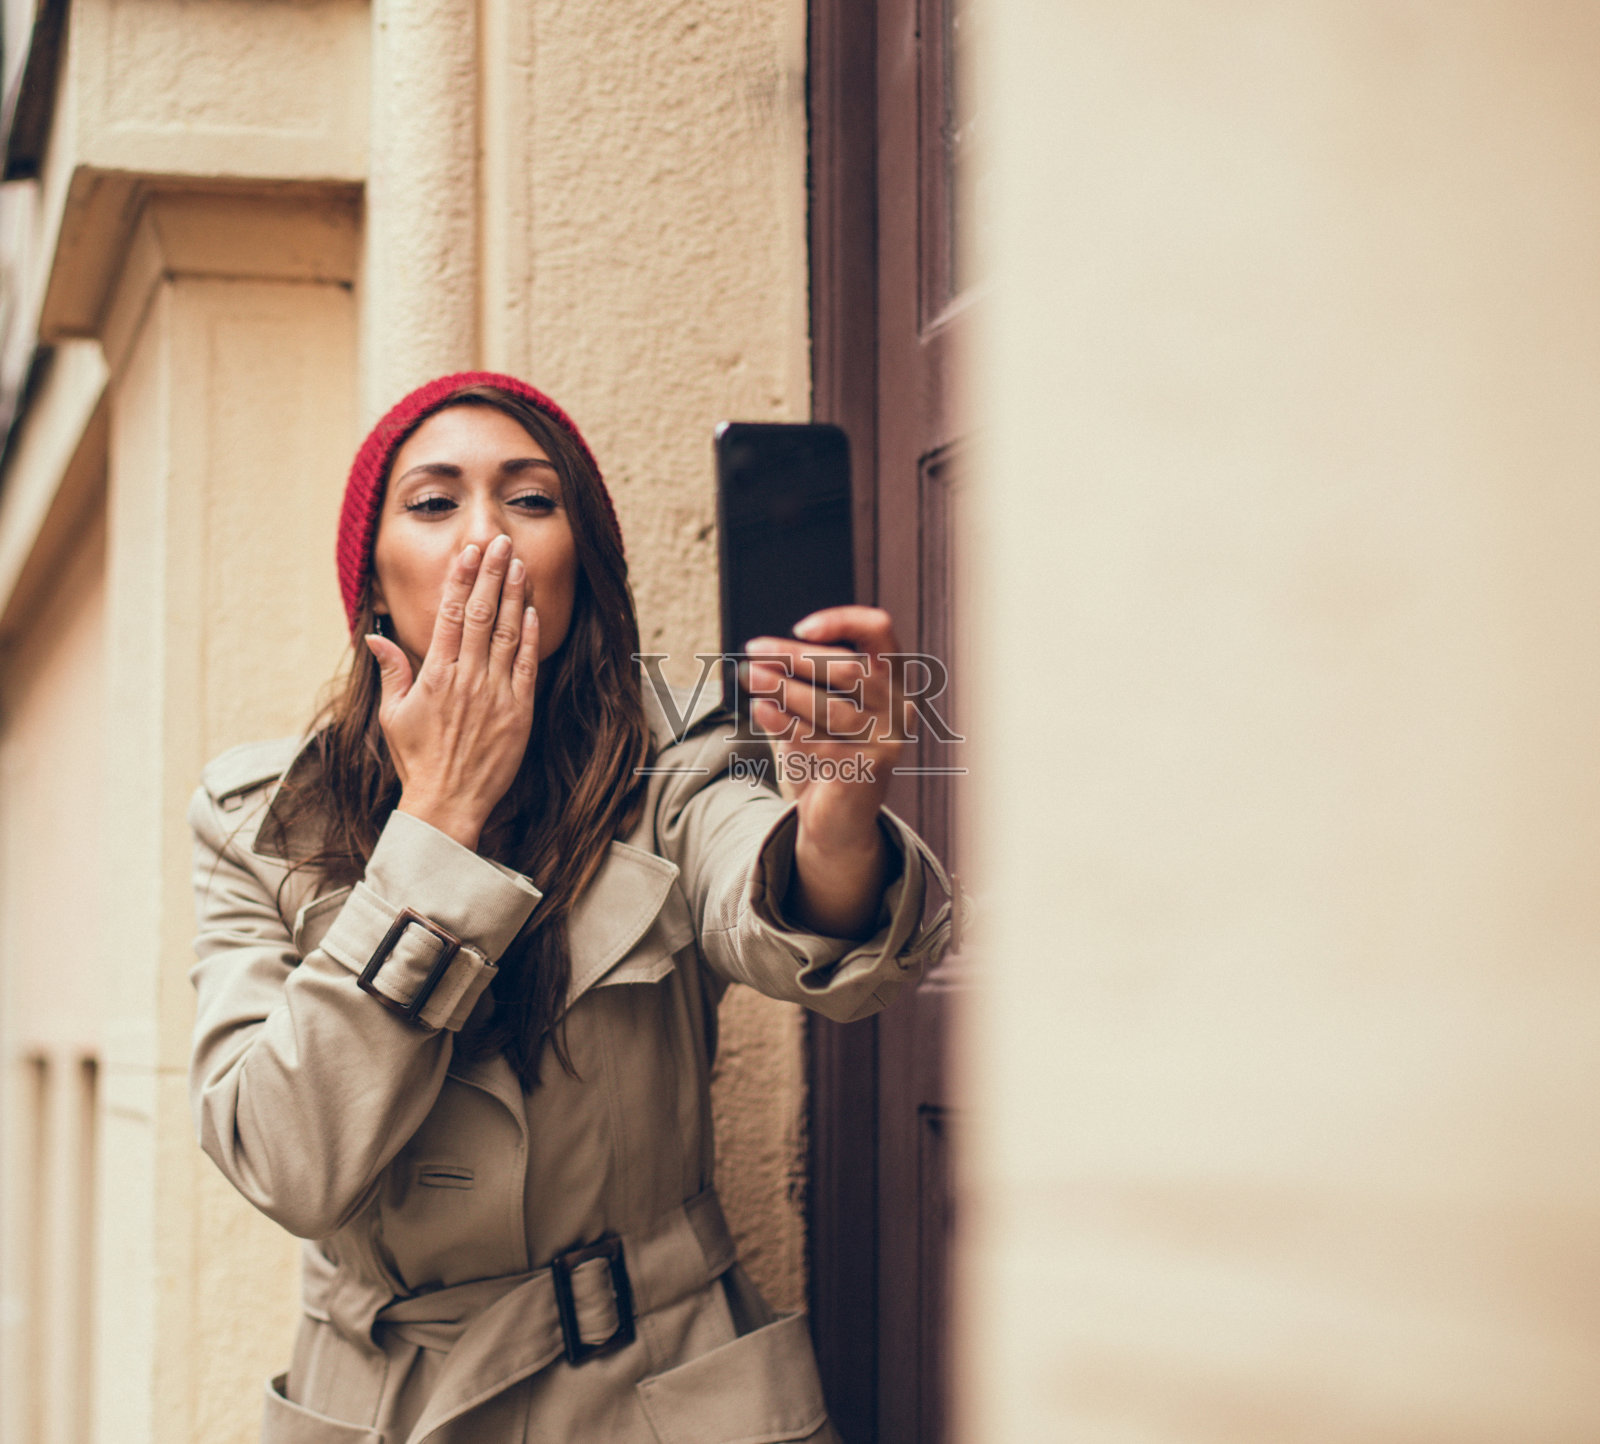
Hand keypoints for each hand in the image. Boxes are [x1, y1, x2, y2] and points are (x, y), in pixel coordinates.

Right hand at [364, 535, 539, 849]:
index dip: (460, 579)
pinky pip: (525, 665)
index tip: (469, 552)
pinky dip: (530, 636)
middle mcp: (466, 678)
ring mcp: (495, 693)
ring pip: (506, 633)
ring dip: (513, 595)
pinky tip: (532, 609)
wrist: (447, 802)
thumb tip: (375, 636)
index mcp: (434, 675)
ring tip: (519, 564)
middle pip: (480, 614)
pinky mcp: (519, 711)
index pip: (448, 615)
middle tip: (499, 542)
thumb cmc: (418, 760)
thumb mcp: (394, 715)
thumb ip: (391, 671)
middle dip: (490, 574)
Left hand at [744, 606, 907, 936]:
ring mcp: (888, 740)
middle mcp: (898, 707)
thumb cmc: (828, 752)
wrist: (839, 819)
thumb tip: (764, 655)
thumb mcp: (821, 707)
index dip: (843, 621)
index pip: (880, 631)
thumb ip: (805, 679)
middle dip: (795, 657)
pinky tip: (761, 710)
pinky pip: (821, 742)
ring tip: (752, 678)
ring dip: (786, 689)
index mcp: (892, 679)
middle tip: (754, 652)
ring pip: (832, 707)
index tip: (801, 628)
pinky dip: (785, 723)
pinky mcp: (868, 771)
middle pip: (849, 668)